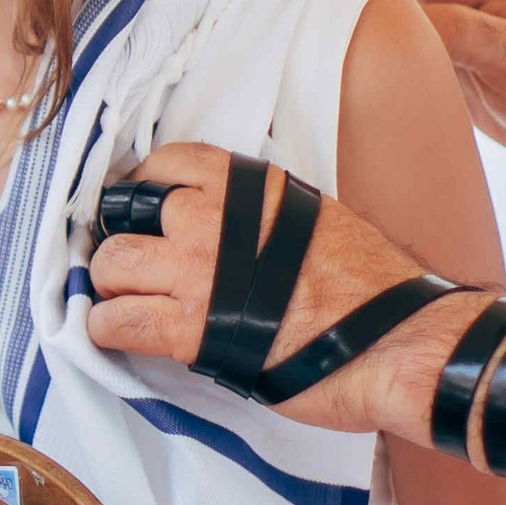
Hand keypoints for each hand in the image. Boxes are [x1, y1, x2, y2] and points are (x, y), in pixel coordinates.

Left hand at [85, 142, 474, 438]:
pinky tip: (116, 335)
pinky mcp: (191, 328)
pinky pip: (117, 320)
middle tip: (132, 269)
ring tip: (123, 302)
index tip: (143, 214)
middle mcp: (214, 217)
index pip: (168, 161)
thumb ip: (268, 215)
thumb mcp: (319, 220)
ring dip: (109, 286)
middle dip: (122, 242)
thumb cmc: (375, 291)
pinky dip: (106, 329)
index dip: (144, 190)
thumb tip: (244, 229)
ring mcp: (198, 270)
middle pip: (127, 214)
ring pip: (111, 264)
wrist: (400, 343)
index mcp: (252, 186)